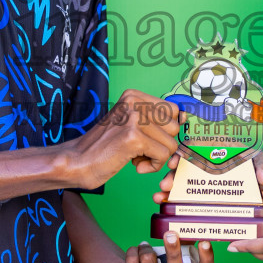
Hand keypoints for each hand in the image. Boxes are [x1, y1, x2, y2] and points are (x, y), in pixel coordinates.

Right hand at [67, 89, 184, 189]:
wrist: (77, 162)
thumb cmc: (105, 147)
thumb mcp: (130, 124)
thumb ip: (154, 119)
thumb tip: (185, 118)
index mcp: (134, 95)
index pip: (173, 110)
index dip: (166, 130)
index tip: (149, 140)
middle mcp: (135, 102)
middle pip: (174, 127)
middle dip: (161, 144)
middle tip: (138, 150)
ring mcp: (134, 118)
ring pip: (171, 144)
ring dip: (156, 157)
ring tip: (134, 156)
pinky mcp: (134, 137)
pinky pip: (163, 156)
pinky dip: (153, 166)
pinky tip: (135, 164)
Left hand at [104, 232, 216, 262]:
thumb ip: (182, 249)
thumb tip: (187, 226)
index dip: (207, 260)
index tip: (204, 242)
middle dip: (173, 251)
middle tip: (170, 234)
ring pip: (148, 261)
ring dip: (145, 248)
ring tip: (144, 247)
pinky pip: (133, 262)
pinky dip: (132, 252)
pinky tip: (134, 255)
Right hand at [152, 150, 262, 204]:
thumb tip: (260, 175)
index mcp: (224, 154)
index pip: (198, 150)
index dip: (183, 154)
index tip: (174, 161)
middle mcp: (215, 170)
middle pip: (188, 171)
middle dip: (173, 176)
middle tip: (165, 185)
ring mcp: (215, 187)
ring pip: (188, 188)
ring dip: (171, 192)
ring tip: (160, 198)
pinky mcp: (219, 203)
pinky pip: (200, 205)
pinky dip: (185, 209)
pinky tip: (172, 212)